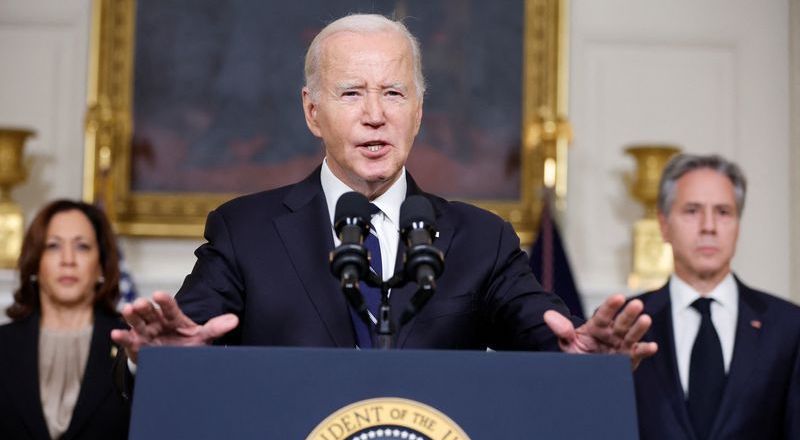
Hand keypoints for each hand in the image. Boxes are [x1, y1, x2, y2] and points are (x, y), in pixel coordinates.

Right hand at [110, 291, 238, 363]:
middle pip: (150, 312)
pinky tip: (115, 334)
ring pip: (137, 323)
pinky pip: (129, 341)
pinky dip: (122, 338)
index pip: (169, 307)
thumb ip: (216, 327)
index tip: (158, 295)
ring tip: (127, 310)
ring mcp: (146, 333)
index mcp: (174, 317)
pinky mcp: (138, 346)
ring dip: (131, 317)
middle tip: (140, 303)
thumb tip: (235, 320)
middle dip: (144, 307)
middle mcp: (158, 322)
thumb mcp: (203, 336)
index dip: (164, 301)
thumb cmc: (188, 343)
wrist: (175, 360)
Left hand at [543, 294, 657, 368]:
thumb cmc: (577, 354)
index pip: (604, 314)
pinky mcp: (628, 358)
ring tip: (646, 319)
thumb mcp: (567, 342)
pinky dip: (645, 350)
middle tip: (637, 303)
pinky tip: (652, 346)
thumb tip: (547, 315)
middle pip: (621, 322)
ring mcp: (621, 345)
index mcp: (597, 326)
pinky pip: (638, 354)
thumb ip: (561, 329)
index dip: (611, 306)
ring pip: (632, 335)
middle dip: (629, 313)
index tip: (618, 297)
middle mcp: (612, 333)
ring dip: (639, 328)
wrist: (584, 371)